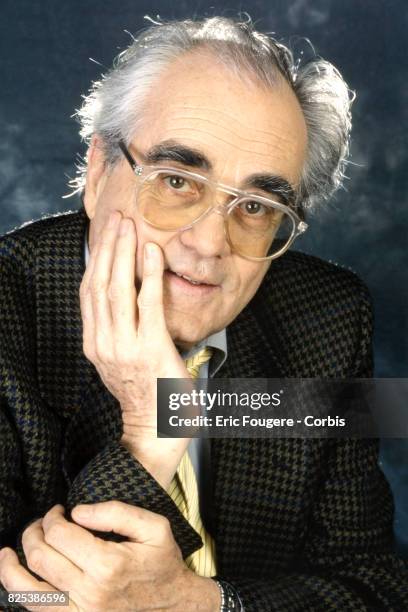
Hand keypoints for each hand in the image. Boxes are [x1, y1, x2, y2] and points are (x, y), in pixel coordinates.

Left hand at [0, 503, 219, 611]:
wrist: (173, 605)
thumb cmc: (162, 562)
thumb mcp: (154, 526)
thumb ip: (116, 512)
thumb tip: (77, 512)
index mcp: (108, 565)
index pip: (60, 534)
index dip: (52, 516)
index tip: (59, 509)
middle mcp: (89, 592)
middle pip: (40, 557)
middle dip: (33, 532)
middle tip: (42, 522)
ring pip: (27, 591)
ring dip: (12, 565)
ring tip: (9, 550)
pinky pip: (36, 610)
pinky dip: (18, 593)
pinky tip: (15, 577)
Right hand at [80, 212, 191, 487]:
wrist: (156, 428)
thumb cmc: (145, 392)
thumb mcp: (121, 359)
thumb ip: (117, 330)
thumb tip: (123, 299)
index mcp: (95, 343)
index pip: (89, 292)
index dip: (96, 259)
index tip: (105, 233)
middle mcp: (103, 342)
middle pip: (100, 284)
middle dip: (109, 247)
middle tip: (117, 218)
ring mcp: (124, 345)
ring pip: (117, 289)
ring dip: (124, 253)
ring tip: (130, 225)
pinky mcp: (150, 347)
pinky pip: (147, 303)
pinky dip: (148, 275)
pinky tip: (151, 252)